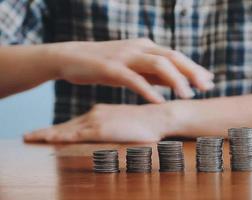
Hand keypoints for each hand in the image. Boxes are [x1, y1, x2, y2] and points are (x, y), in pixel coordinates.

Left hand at [23, 104, 173, 142]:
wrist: (158, 116)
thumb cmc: (148, 121)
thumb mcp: (129, 120)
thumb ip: (118, 123)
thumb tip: (116, 131)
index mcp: (101, 111)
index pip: (76, 122)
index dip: (60, 128)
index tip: (46, 133)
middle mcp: (95, 113)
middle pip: (66, 125)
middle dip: (47, 132)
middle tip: (30, 136)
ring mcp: (95, 120)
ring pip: (65, 129)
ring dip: (47, 134)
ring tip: (31, 138)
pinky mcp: (99, 128)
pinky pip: (73, 134)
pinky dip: (57, 136)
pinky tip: (45, 138)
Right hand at [47, 38, 213, 102]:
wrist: (71, 57)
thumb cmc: (105, 64)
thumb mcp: (133, 67)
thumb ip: (153, 73)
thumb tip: (176, 82)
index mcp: (145, 47)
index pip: (176, 56)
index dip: (194, 68)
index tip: (209, 80)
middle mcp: (139, 48)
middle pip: (172, 57)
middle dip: (192, 72)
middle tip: (207, 87)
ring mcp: (125, 56)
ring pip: (158, 65)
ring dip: (175, 80)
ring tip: (187, 95)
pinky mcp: (111, 68)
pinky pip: (134, 79)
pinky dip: (148, 90)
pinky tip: (159, 101)